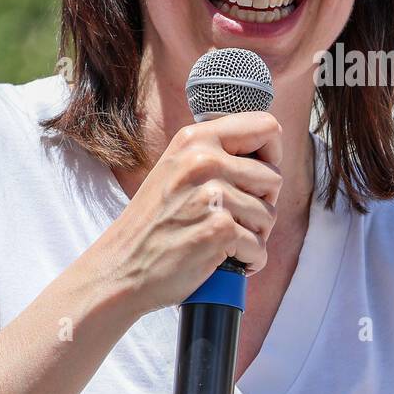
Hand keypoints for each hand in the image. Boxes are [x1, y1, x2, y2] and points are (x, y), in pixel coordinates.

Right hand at [83, 111, 282, 315]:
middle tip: (234, 219)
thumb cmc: (153, 223)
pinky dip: (248, 261)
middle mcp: (203, 161)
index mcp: (195, 139)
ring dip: (254, 235)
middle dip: (262, 204)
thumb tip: (268, 150)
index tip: (257, 177)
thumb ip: (216, 153)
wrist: (120, 267)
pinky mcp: (219, 230)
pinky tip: (226, 261)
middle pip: (273, 177)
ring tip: (224, 241)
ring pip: (269, 215)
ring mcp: (211, 195)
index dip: (271, 154)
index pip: (266, 126)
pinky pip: (259, 247)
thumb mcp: (177, 169)